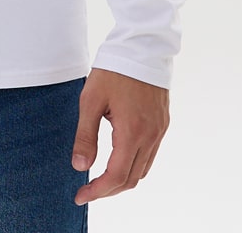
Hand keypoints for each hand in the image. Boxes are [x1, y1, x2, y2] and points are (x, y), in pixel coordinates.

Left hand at [71, 68, 169, 203]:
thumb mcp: (91, 99)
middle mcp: (150, 136)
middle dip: (108, 190)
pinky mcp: (162, 123)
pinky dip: (134, 165)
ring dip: (122, 180)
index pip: (116, 176)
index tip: (80, 195)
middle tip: (87, 191)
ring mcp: (159, 130)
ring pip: (143, 170)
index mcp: (132, 131)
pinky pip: (150, 155)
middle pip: (131, 179)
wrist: (143, 45)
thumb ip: (86, 135)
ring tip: (100, 179)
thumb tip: (80, 167)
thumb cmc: (114, 69)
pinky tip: (118, 159)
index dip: (97, 191)